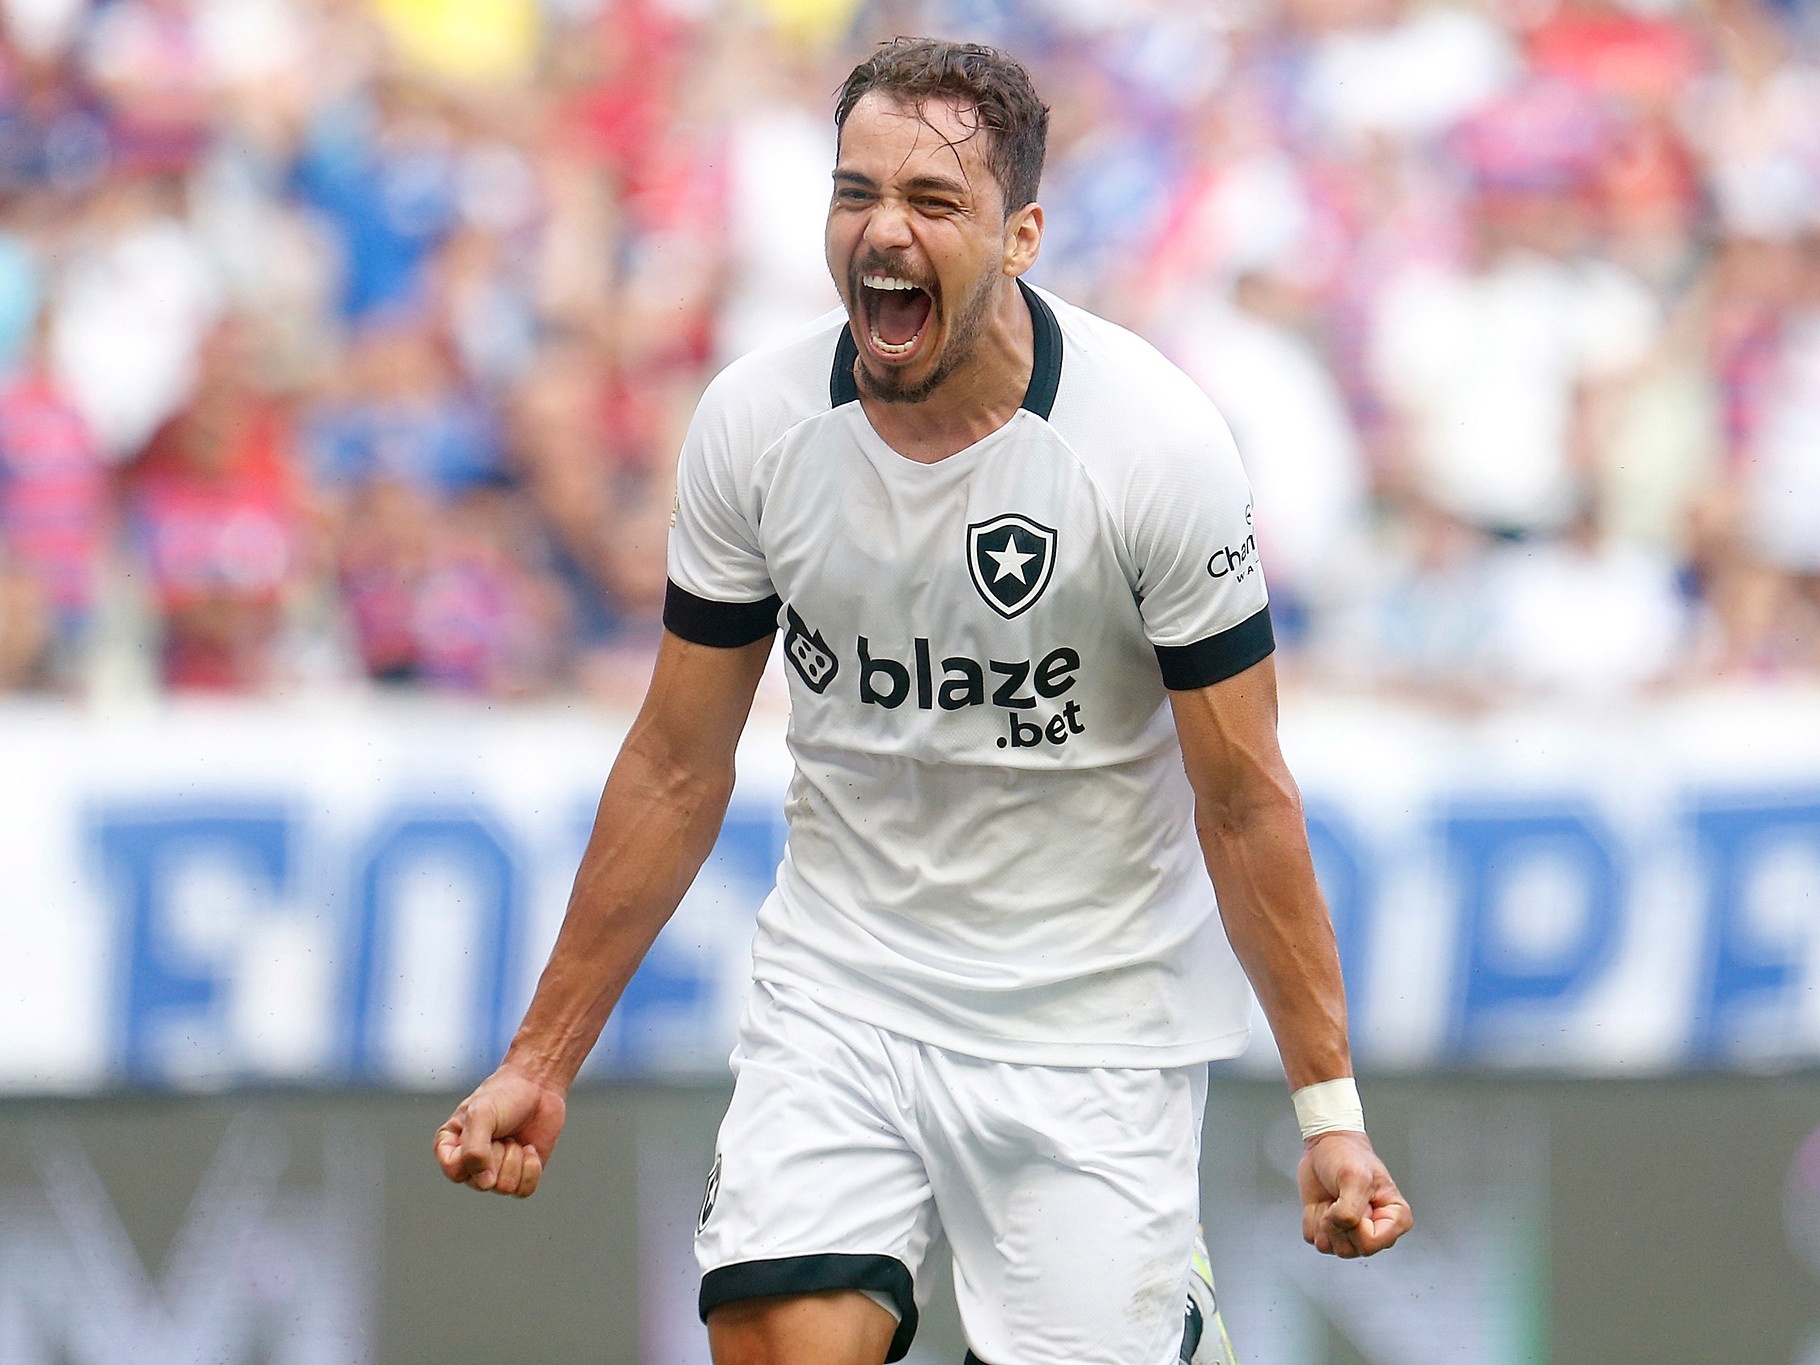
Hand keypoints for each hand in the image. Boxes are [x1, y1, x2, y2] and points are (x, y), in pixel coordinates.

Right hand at [434, 1064, 566, 1197]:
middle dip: (499, 1154)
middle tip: (502, 1131)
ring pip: (504, 1188)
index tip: (484, 1132)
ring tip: (514, 1138)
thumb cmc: (504, 1095)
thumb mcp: (481, 1115)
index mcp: (450, 1148)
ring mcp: (495, 1172)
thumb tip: (484, 1184)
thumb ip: (474, 1151)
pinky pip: (523, 1191)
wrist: (538, 1086)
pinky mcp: (519, 1175)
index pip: (456, 1172)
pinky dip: (531, 1168)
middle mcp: (470, 1164)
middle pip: (482, 1183)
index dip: (474, 1157)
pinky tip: (530, 1149)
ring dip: (516, 1159)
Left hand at [1297, 1131, 1411, 1257]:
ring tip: (1332, 1199)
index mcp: (1395, 1220)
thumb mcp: (1355, 1177)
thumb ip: (1351, 1210)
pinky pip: (1313, 1239)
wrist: (1326, 1146)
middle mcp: (1375, 1232)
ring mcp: (1352, 1234)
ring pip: (1329, 1247)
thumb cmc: (1348, 1156)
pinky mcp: (1330, 1232)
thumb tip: (1341, 1228)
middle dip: (1336, 1222)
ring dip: (1322, 1220)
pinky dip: (1311, 1219)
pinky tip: (1322, 1203)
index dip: (1354, 1225)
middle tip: (1340, 1198)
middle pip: (1348, 1249)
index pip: (1370, 1244)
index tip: (1355, 1201)